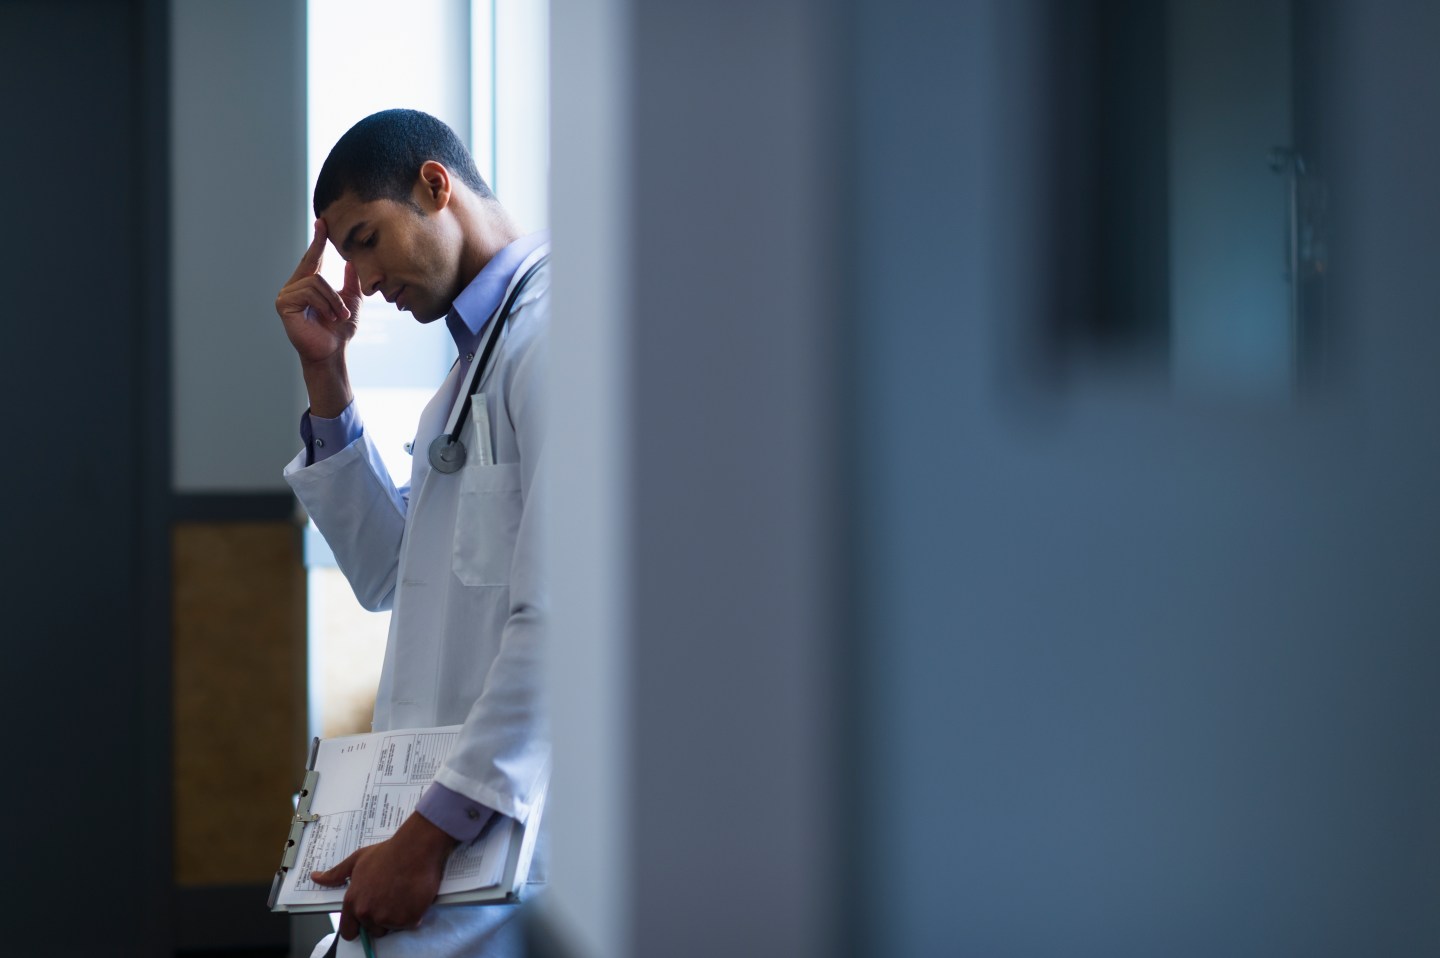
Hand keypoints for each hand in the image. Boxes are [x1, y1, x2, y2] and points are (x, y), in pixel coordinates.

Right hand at [275, 219, 362, 367]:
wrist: (333, 351)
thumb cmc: (340, 330)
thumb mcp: (351, 300)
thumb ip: (350, 280)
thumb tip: (352, 260)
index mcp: (307, 284)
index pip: (313, 258)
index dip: (318, 240)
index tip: (323, 221)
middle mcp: (293, 286)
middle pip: (314, 267)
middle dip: (334, 290)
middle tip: (344, 312)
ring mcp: (286, 295)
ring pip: (315, 281)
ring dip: (334, 301)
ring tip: (338, 318)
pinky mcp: (283, 304)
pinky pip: (309, 291)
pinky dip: (325, 305)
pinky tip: (328, 318)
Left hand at [310, 813, 456, 940]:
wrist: (415, 848)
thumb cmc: (387, 852)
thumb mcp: (357, 860)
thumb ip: (336, 874)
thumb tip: (316, 877)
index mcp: (353, 902)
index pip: (348, 931)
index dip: (358, 926)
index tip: (366, 919)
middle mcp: (368, 913)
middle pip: (373, 930)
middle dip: (382, 918)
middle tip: (391, 897)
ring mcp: (388, 918)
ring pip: (392, 927)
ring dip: (399, 915)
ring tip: (404, 893)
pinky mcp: (407, 919)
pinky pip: (410, 923)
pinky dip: (414, 913)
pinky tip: (414, 896)